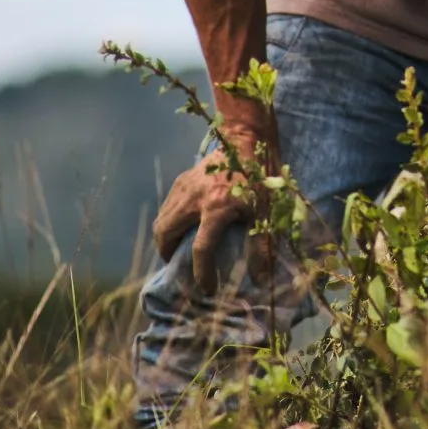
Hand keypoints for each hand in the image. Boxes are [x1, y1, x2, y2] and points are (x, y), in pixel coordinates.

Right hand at [153, 117, 274, 296]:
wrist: (246, 139)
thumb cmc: (260, 177)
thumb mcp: (266, 211)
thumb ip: (262, 246)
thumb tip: (260, 279)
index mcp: (216, 208)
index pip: (201, 249)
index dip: (202, 273)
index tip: (206, 289)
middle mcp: (194, 199)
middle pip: (165, 235)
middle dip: (168, 255)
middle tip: (178, 266)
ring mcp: (184, 188)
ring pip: (161, 220)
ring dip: (165, 239)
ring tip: (176, 250)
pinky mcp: (181, 180)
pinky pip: (167, 207)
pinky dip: (169, 221)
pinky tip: (182, 226)